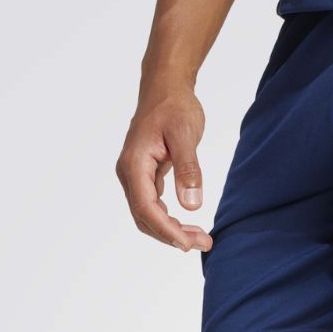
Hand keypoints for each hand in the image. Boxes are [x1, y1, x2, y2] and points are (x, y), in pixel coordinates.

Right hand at [116, 82, 213, 251]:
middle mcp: (129, 172)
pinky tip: (187, 224)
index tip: (189, 244)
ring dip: (170, 230)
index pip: (146, 207)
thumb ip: (188, 168)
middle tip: (203, 243)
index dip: (166, 230)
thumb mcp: (185, 134)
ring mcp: (135, 174)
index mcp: (134, 164)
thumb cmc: (174, 105)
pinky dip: (168, 218)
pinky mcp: (145, 174)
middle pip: (144, 217)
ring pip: (147, 214)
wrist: (165, 86)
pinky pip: (152, 204)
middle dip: (171, 235)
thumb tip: (191, 204)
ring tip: (200, 238)